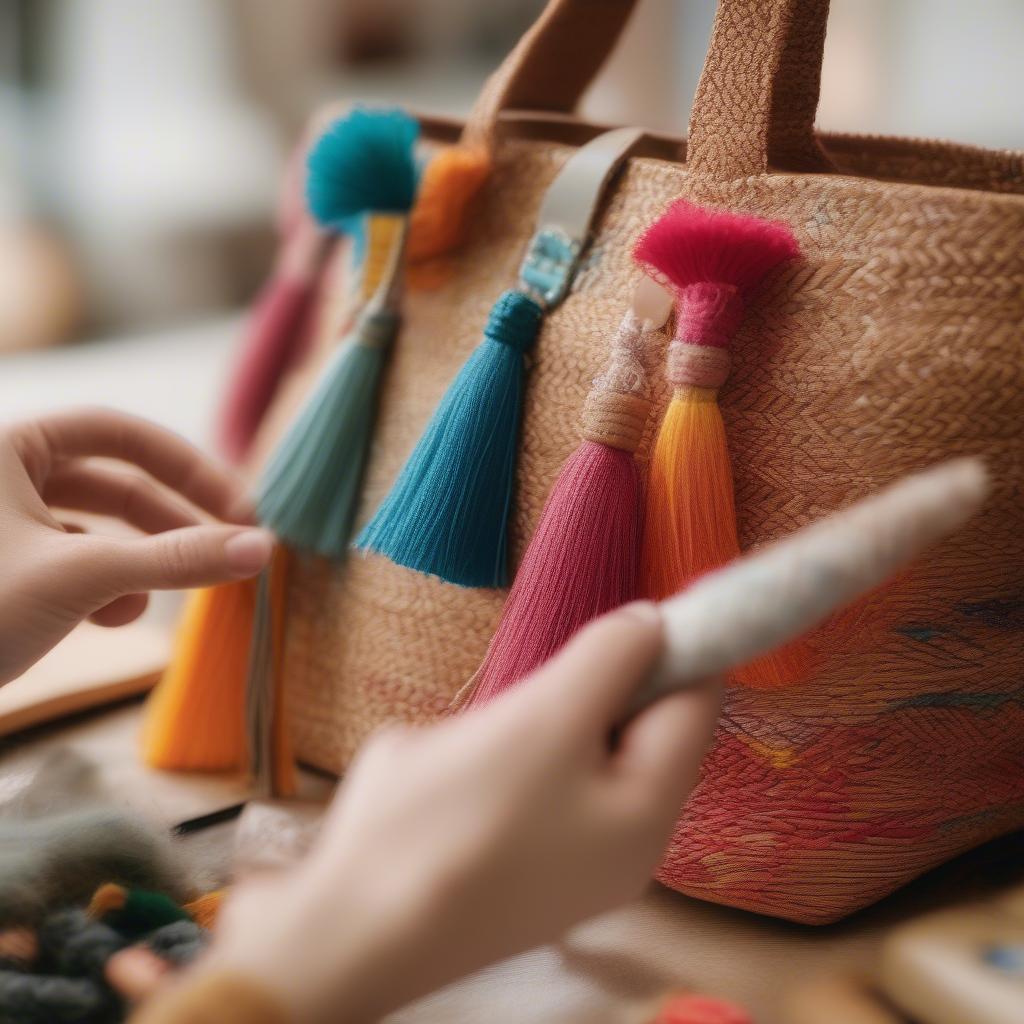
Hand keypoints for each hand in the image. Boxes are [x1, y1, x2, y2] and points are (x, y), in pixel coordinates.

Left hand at [0, 408, 272, 683]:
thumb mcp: (83, 578)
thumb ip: (177, 560)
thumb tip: (263, 548)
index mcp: (10, 447)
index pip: (121, 433)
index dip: (188, 467)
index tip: (240, 508)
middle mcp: (5, 477)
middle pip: (115, 484)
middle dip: (172, 522)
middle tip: (232, 550)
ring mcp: (2, 527)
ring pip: (97, 530)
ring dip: (139, 564)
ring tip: (157, 601)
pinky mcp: (3, 573)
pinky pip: (72, 564)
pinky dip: (104, 588)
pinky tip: (112, 620)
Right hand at [206, 603, 721, 1023]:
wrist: (346, 928)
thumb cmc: (456, 819)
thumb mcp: (544, 719)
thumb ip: (610, 661)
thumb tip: (654, 624)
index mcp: (649, 812)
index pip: (696, 702)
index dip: (674, 643)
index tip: (620, 606)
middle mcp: (622, 844)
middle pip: (634, 725)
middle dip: (586, 688)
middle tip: (530, 689)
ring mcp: (566, 857)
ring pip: (574, 748)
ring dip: (534, 721)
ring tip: (480, 740)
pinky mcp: (515, 863)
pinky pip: (530, 781)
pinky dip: (503, 757)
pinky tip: (454, 775)